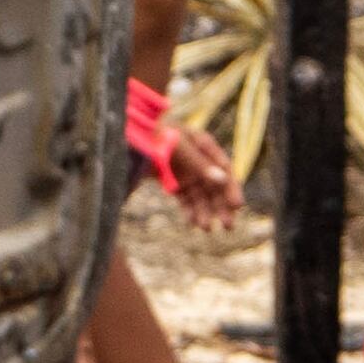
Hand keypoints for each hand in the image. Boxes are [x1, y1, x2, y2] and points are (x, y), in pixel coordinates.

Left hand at [162, 116, 243, 230]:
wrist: (126, 134)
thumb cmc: (153, 133)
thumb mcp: (179, 147)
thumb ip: (199, 163)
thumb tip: (222, 179)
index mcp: (203, 145)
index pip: (224, 169)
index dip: (231, 188)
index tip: (237, 205)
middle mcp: (197, 160)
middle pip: (215, 186)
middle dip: (221, 206)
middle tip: (228, 226)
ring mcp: (185, 171)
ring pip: (200, 195)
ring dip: (205, 211)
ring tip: (206, 229)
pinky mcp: (171, 181)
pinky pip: (184, 198)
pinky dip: (189, 210)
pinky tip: (192, 222)